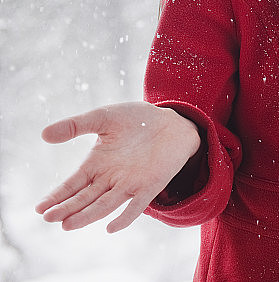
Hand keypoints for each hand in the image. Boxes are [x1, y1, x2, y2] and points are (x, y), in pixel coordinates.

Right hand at [35, 101, 200, 232]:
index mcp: (96, 164)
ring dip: (87, 215)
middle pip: (84, 198)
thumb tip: (43, 134)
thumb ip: (76, 125)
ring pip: (105, 204)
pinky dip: (125, 217)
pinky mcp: (150, 185)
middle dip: (67, 208)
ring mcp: (129, 184)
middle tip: (49, 218)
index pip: (72, 185)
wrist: (172, 121)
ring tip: (68, 224)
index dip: (56, 197)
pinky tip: (111, 227)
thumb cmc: (136, 120)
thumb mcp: (103, 117)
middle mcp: (110, 179)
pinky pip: (136, 205)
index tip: (40, 208)